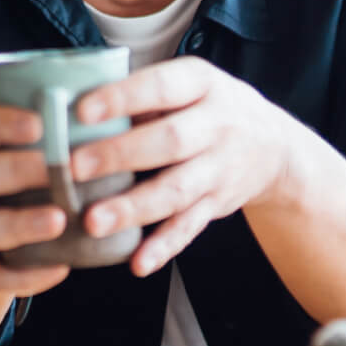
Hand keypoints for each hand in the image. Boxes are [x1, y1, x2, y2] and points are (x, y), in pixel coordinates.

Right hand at [0, 103, 71, 298]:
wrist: (9, 209)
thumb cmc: (34, 160)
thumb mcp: (36, 134)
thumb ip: (56, 119)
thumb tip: (105, 97)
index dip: (0, 123)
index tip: (39, 124)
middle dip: (13, 171)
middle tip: (56, 171)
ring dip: (18, 224)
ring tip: (59, 220)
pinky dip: (25, 276)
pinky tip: (60, 267)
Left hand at [70, 57, 293, 276]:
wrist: (275, 146)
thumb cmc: (206, 106)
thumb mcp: (186, 83)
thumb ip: (140, 92)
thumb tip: (70, 104)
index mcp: (201, 83)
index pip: (160, 87)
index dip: (122, 98)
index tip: (82, 111)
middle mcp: (217, 125)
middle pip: (169, 141)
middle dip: (120, 155)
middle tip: (75, 167)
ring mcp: (220, 168)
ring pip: (176, 190)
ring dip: (133, 208)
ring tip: (93, 221)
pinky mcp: (218, 205)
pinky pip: (190, 227)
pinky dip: (164, 246)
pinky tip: (137, 262)